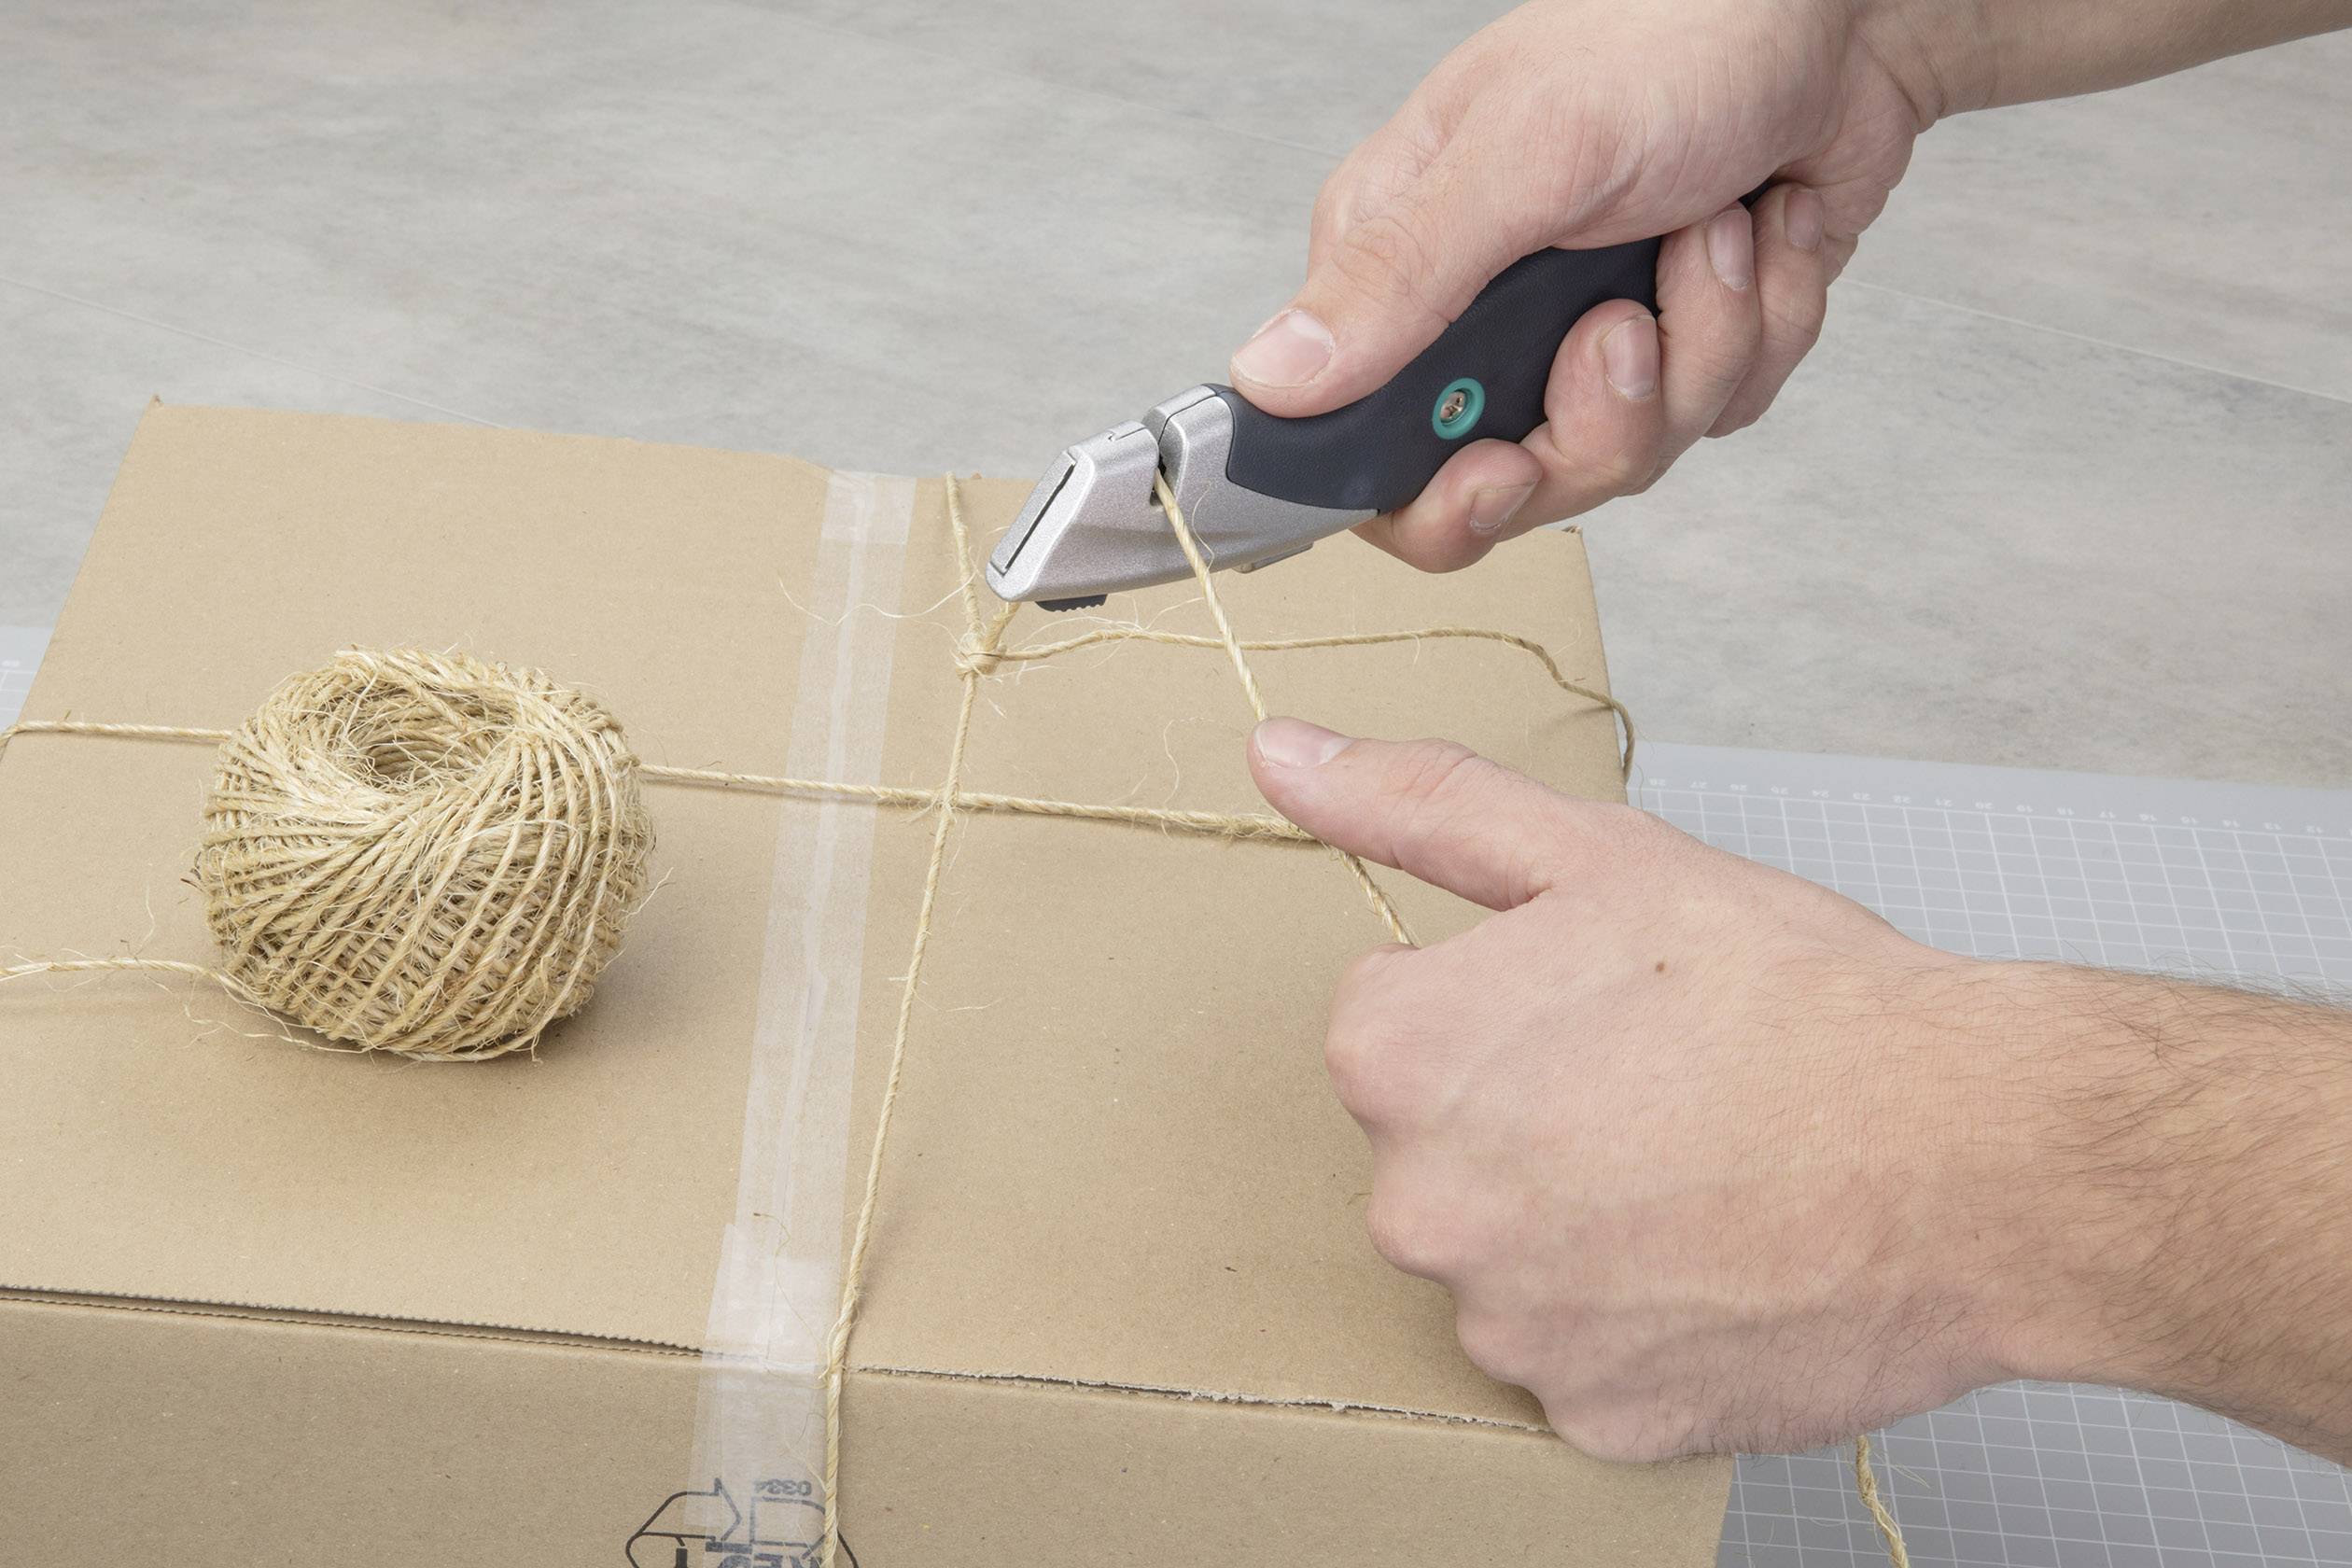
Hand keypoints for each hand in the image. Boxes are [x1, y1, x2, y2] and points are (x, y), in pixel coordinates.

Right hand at [1229, 0, 1954, 568]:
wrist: (1833, 8)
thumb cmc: (1673, 35)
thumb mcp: (1523, 157)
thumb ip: (1399, 277)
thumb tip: (1269, 376)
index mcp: (1407, 271)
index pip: (1373, 460)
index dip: (1440, 498)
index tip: (1504, 465)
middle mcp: (1488, 319)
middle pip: (1524, 482)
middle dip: (1606, 417)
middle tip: (1628, 324)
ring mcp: (1589, 336)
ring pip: (1638, 448)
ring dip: (1707, 341)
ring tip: (1712, 231)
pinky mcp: (1685, 339)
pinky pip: (1724, 407)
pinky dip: (1764, 323)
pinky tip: (1761, 233)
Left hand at [1246, 718, 2351, 1461]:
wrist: (1976, 1154)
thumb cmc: (1795, 997)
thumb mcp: (1597, 857)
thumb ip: (1417, 805)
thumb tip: (1280, 758)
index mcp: (1399, 1057)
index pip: (1389, 1030)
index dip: (1501, 1009)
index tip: (1596, 1011)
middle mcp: (1420, 1207)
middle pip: (1439, 1153)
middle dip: (1523, 1120)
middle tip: (1663, 1094)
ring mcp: (1507, 1327)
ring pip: (1509, 1261)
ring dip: (1577, 1231)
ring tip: (1704, 1182)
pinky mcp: (1591, 1417)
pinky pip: (1581, 1360)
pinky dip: (1637, 1325)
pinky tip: (1720, 1266)